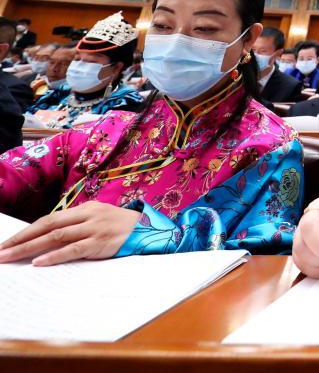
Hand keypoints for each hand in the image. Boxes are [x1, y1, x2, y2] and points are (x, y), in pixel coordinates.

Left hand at [0, 201, 140, 265]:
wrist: (151, 229)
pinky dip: (54, 256)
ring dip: (30, 247)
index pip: (49, 218)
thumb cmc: (122, 228)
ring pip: (56, 236)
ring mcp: (94, 228)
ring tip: (10, 257)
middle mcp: (88, 215)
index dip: (26, 231)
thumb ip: (77, 226)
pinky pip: (73, 249)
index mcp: (85, 209)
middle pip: (47, 225)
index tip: (7, 243)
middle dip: (21, 239)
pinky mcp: (101, 243)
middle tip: (1, 252)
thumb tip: (48, 240)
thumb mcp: (99, 220)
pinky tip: (38, 262)